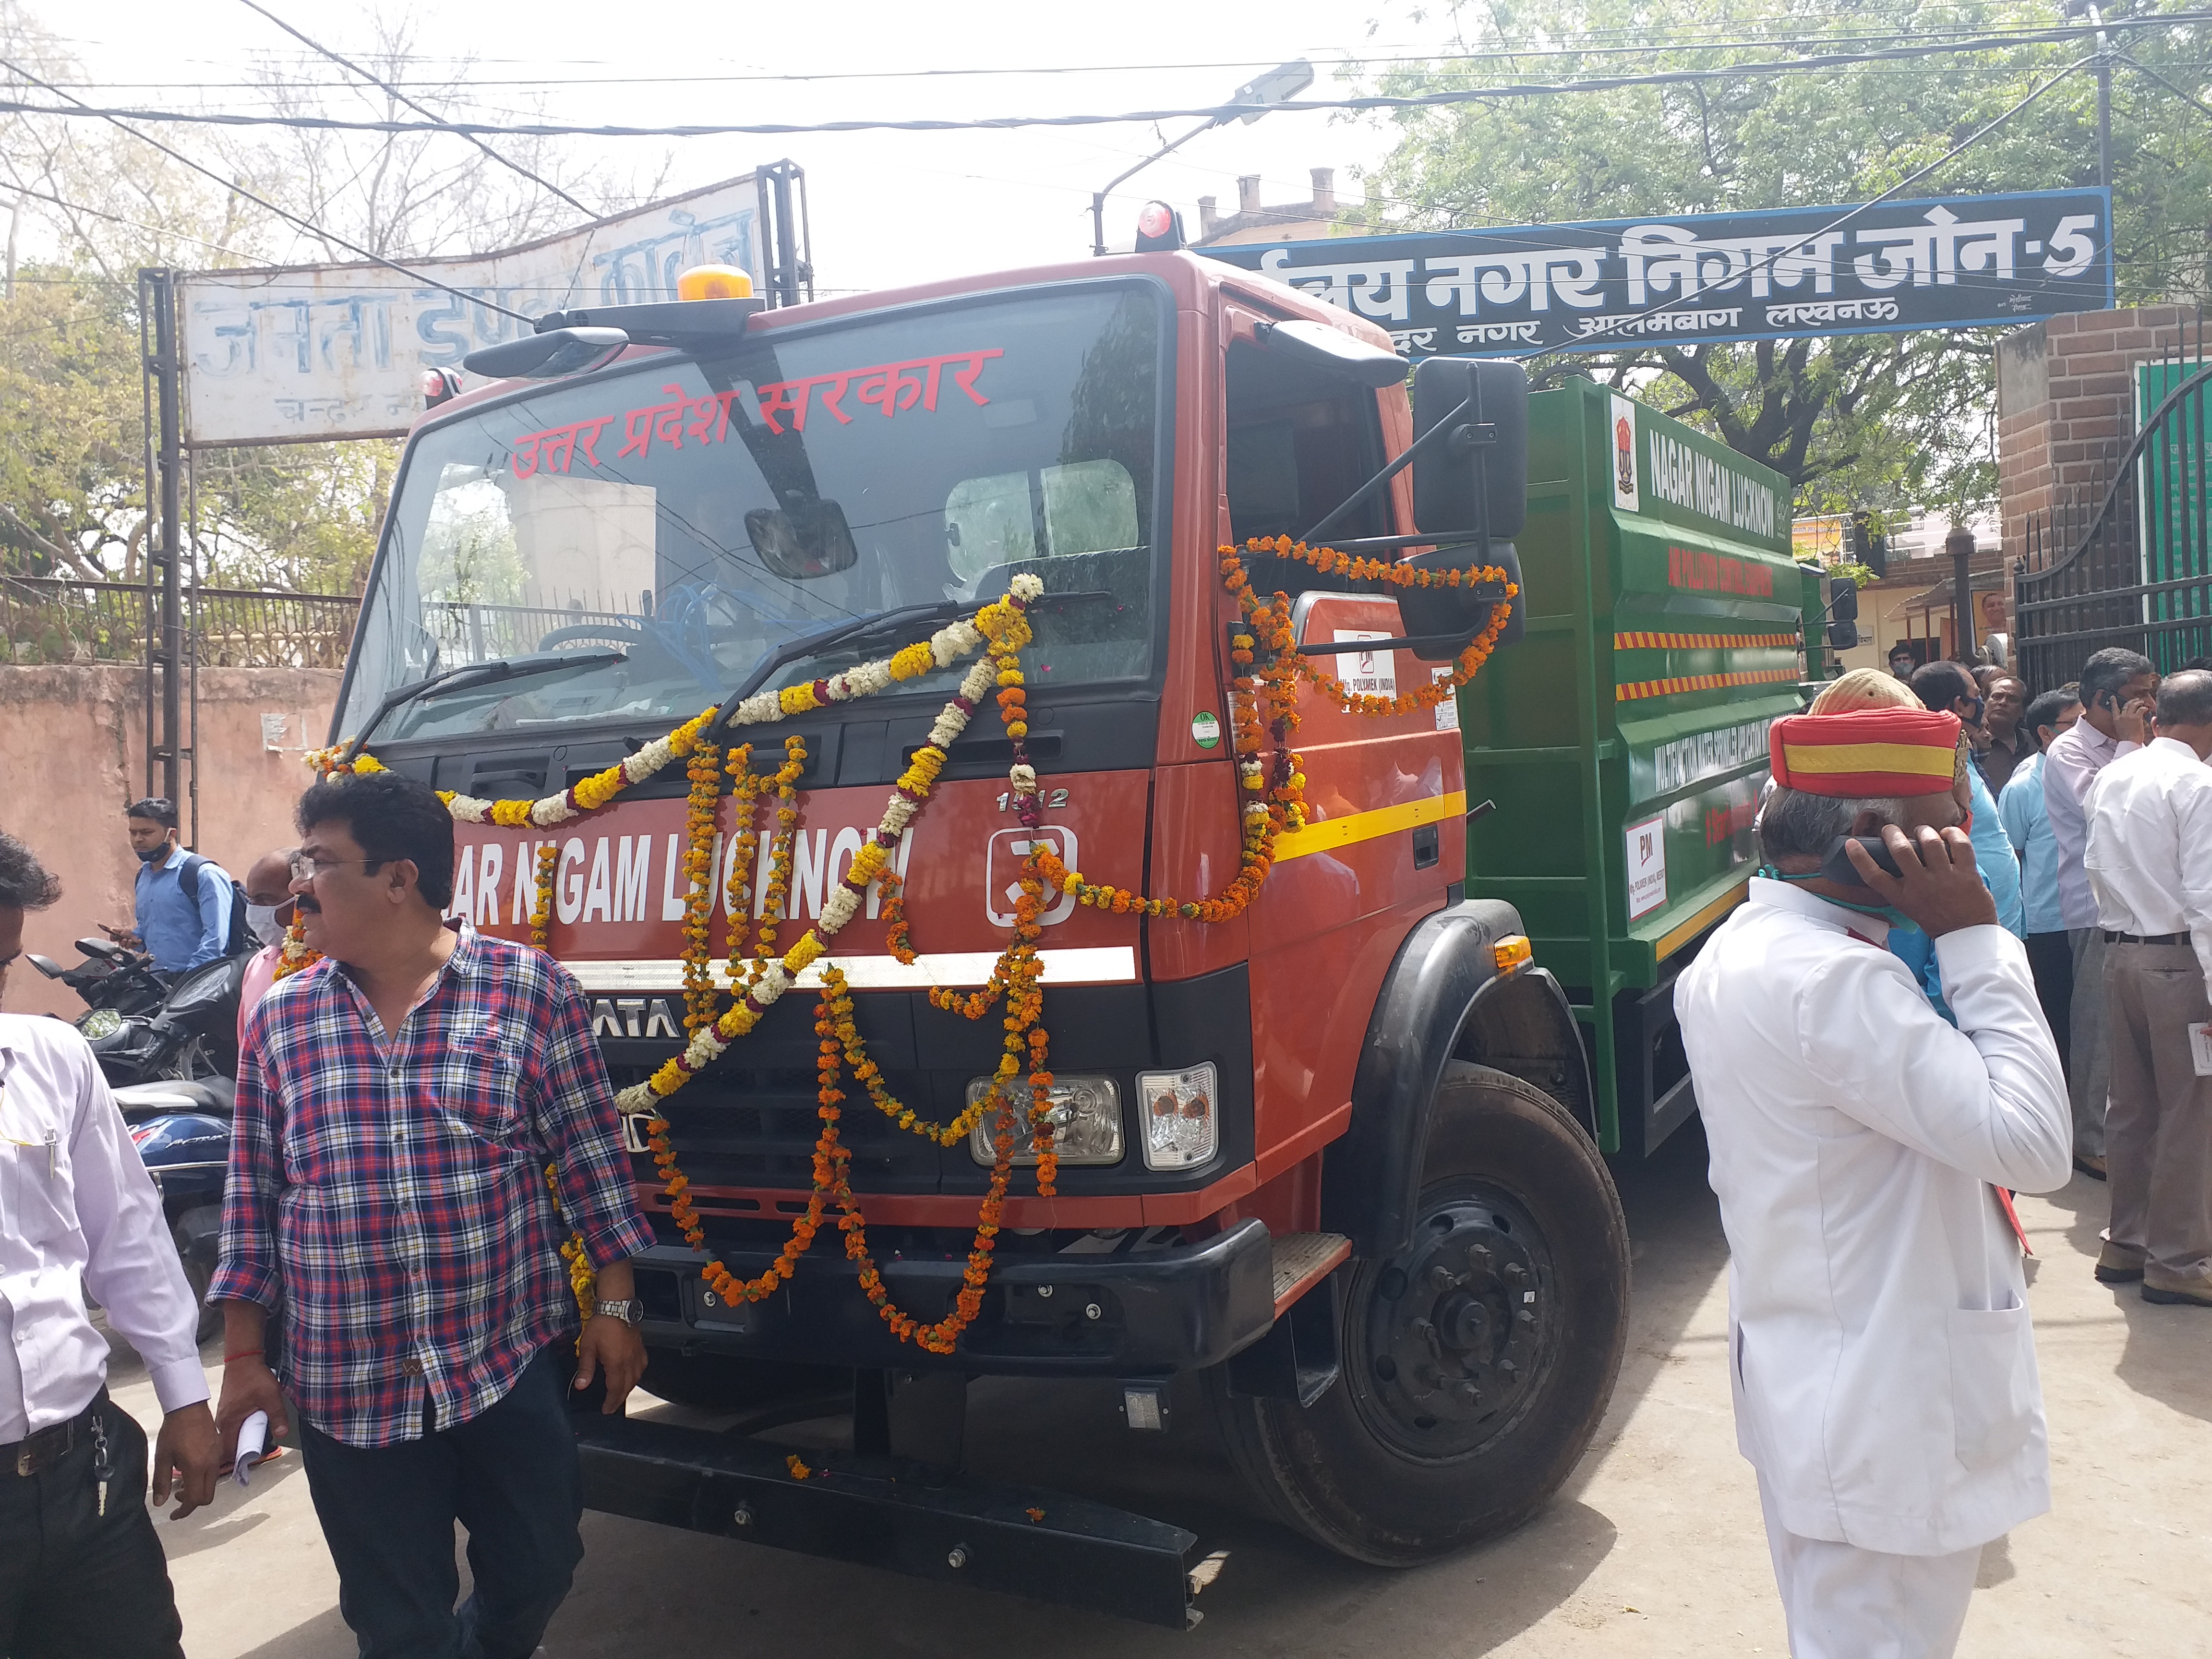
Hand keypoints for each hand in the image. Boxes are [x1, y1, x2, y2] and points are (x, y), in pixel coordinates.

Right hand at [96, 922, 136, 945]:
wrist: (135, 933)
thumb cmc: (127, 932)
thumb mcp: (122, 930)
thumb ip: (116, 929)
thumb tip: (112, 929)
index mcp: (119, 940)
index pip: (115, 940)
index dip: (114, 939)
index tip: (115, 937)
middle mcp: (123, 944)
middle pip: (122, 945)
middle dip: (123, 942)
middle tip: (124, 939)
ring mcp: (129, 945)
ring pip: (128, 946)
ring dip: (129, 943)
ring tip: (130, 940)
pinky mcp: (135, 945)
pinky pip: (136, 945)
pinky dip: (138, 943)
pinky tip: (139, 940)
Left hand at [153, 1402, 219, 1518]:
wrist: (189, 1408)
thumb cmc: (173, 1432)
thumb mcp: (162, 1457)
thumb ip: (161, 1482)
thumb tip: (160, 1503)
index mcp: (197, 1468)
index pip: (195, 1499)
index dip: (184, 1511)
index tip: (173, 1514)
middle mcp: (211, 1466)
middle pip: (207, 1496)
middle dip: (192, 1503)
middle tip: (176, 1497)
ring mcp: (217, 1458)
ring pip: (211, 1485)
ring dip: (197, 1491)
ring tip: (181, 1483)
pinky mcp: (218, 1451)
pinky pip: (213, 1473)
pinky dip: (202, 1480)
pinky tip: (189, 1470)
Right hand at [215, 1356, 287, 1469]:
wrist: (243, 1359)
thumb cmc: (255, 1377)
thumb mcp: (271, 1396)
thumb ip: (277, 1416)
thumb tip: (281, 1434)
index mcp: (229, 1422)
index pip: (228, 1450)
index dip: (238, 1458)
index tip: (250, 1462)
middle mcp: (222, 1421)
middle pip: (227, 1445)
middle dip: (240, 1451)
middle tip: (254, 1453)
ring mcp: (223, 1415)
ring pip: (229, 1436)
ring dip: (241, 1440)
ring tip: (255, 1441)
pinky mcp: (227, 1409)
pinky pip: (231, 1426)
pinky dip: (240, 1430)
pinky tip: (251, 1428)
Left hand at [574, 1317, 646, 1413]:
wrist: (617, 1305)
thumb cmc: (601, 1325)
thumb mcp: (588, 1346)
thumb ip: (585, 1368)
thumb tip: (580, 1386)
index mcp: (616, 1363)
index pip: (615, 1389)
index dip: (611, 1402)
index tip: (606, 1410)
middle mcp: (630, 1361)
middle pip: (627, 1386)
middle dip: (619, 1398)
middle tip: (611, 1406)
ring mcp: (637, 1354)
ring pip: (636, 1378)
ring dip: (628, 1388)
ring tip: (620, 1394)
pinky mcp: (641, 1347)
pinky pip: (642, 1367)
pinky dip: (637, 1376)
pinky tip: (632, 1375)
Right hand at [1845, 824, 1997, 937]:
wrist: (1966, 935)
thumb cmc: (1936, 920)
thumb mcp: (1909, 908)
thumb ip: (1900, 888)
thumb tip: (1891, 864)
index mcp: (1903, 897)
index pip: (1875, 876)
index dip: (1860, 858)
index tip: (1851, 843)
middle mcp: (1921, 885)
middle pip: (1900, 851)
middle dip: (1892, 833)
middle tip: (1890, 830)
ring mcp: (1945, 878)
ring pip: (1930, 842)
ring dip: (1924, 831)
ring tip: (1922, 832)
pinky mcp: (1966, 873)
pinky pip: (1960, 845)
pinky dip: (1953, 834)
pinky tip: (1947, 834)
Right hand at [2117, 695, 2153, 744]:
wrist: (2129, 742)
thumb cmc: (2126, 738)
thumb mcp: (2119, 729)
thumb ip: (2122, 722)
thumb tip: (2126, 720)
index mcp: (2116, 719)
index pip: (2114, 708)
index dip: (2113, 702)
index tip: (2113, 697)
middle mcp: (2121, 716)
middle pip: (2126, 705)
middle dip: (2131, 701)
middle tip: (2136, 700)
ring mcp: (2129, 716)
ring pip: (2133, 705)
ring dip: (2138, 702)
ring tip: (2142, 702)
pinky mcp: (2136, 718)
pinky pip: (2141, 709)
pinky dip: (2144, 708)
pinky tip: (2146, 709)